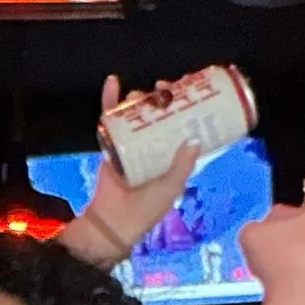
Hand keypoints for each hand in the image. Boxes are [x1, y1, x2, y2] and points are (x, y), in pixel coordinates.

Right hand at [85, 75, 199, 251]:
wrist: (113, 222)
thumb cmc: (146, 210)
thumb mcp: (171, 188)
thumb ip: (183, 166)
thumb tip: (195, 139)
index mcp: (171, 157)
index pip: (182, 126)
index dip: (187, 108)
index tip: (190, 90)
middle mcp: (153, 147)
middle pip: (159, 114)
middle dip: (163, 98)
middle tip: (165, 86)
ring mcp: (131, 144)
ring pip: (136, 114)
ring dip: (140, 99)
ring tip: (143, 93)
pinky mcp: (111, 144)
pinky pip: (110, 119)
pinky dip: (110, 100)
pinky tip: (113, 83)